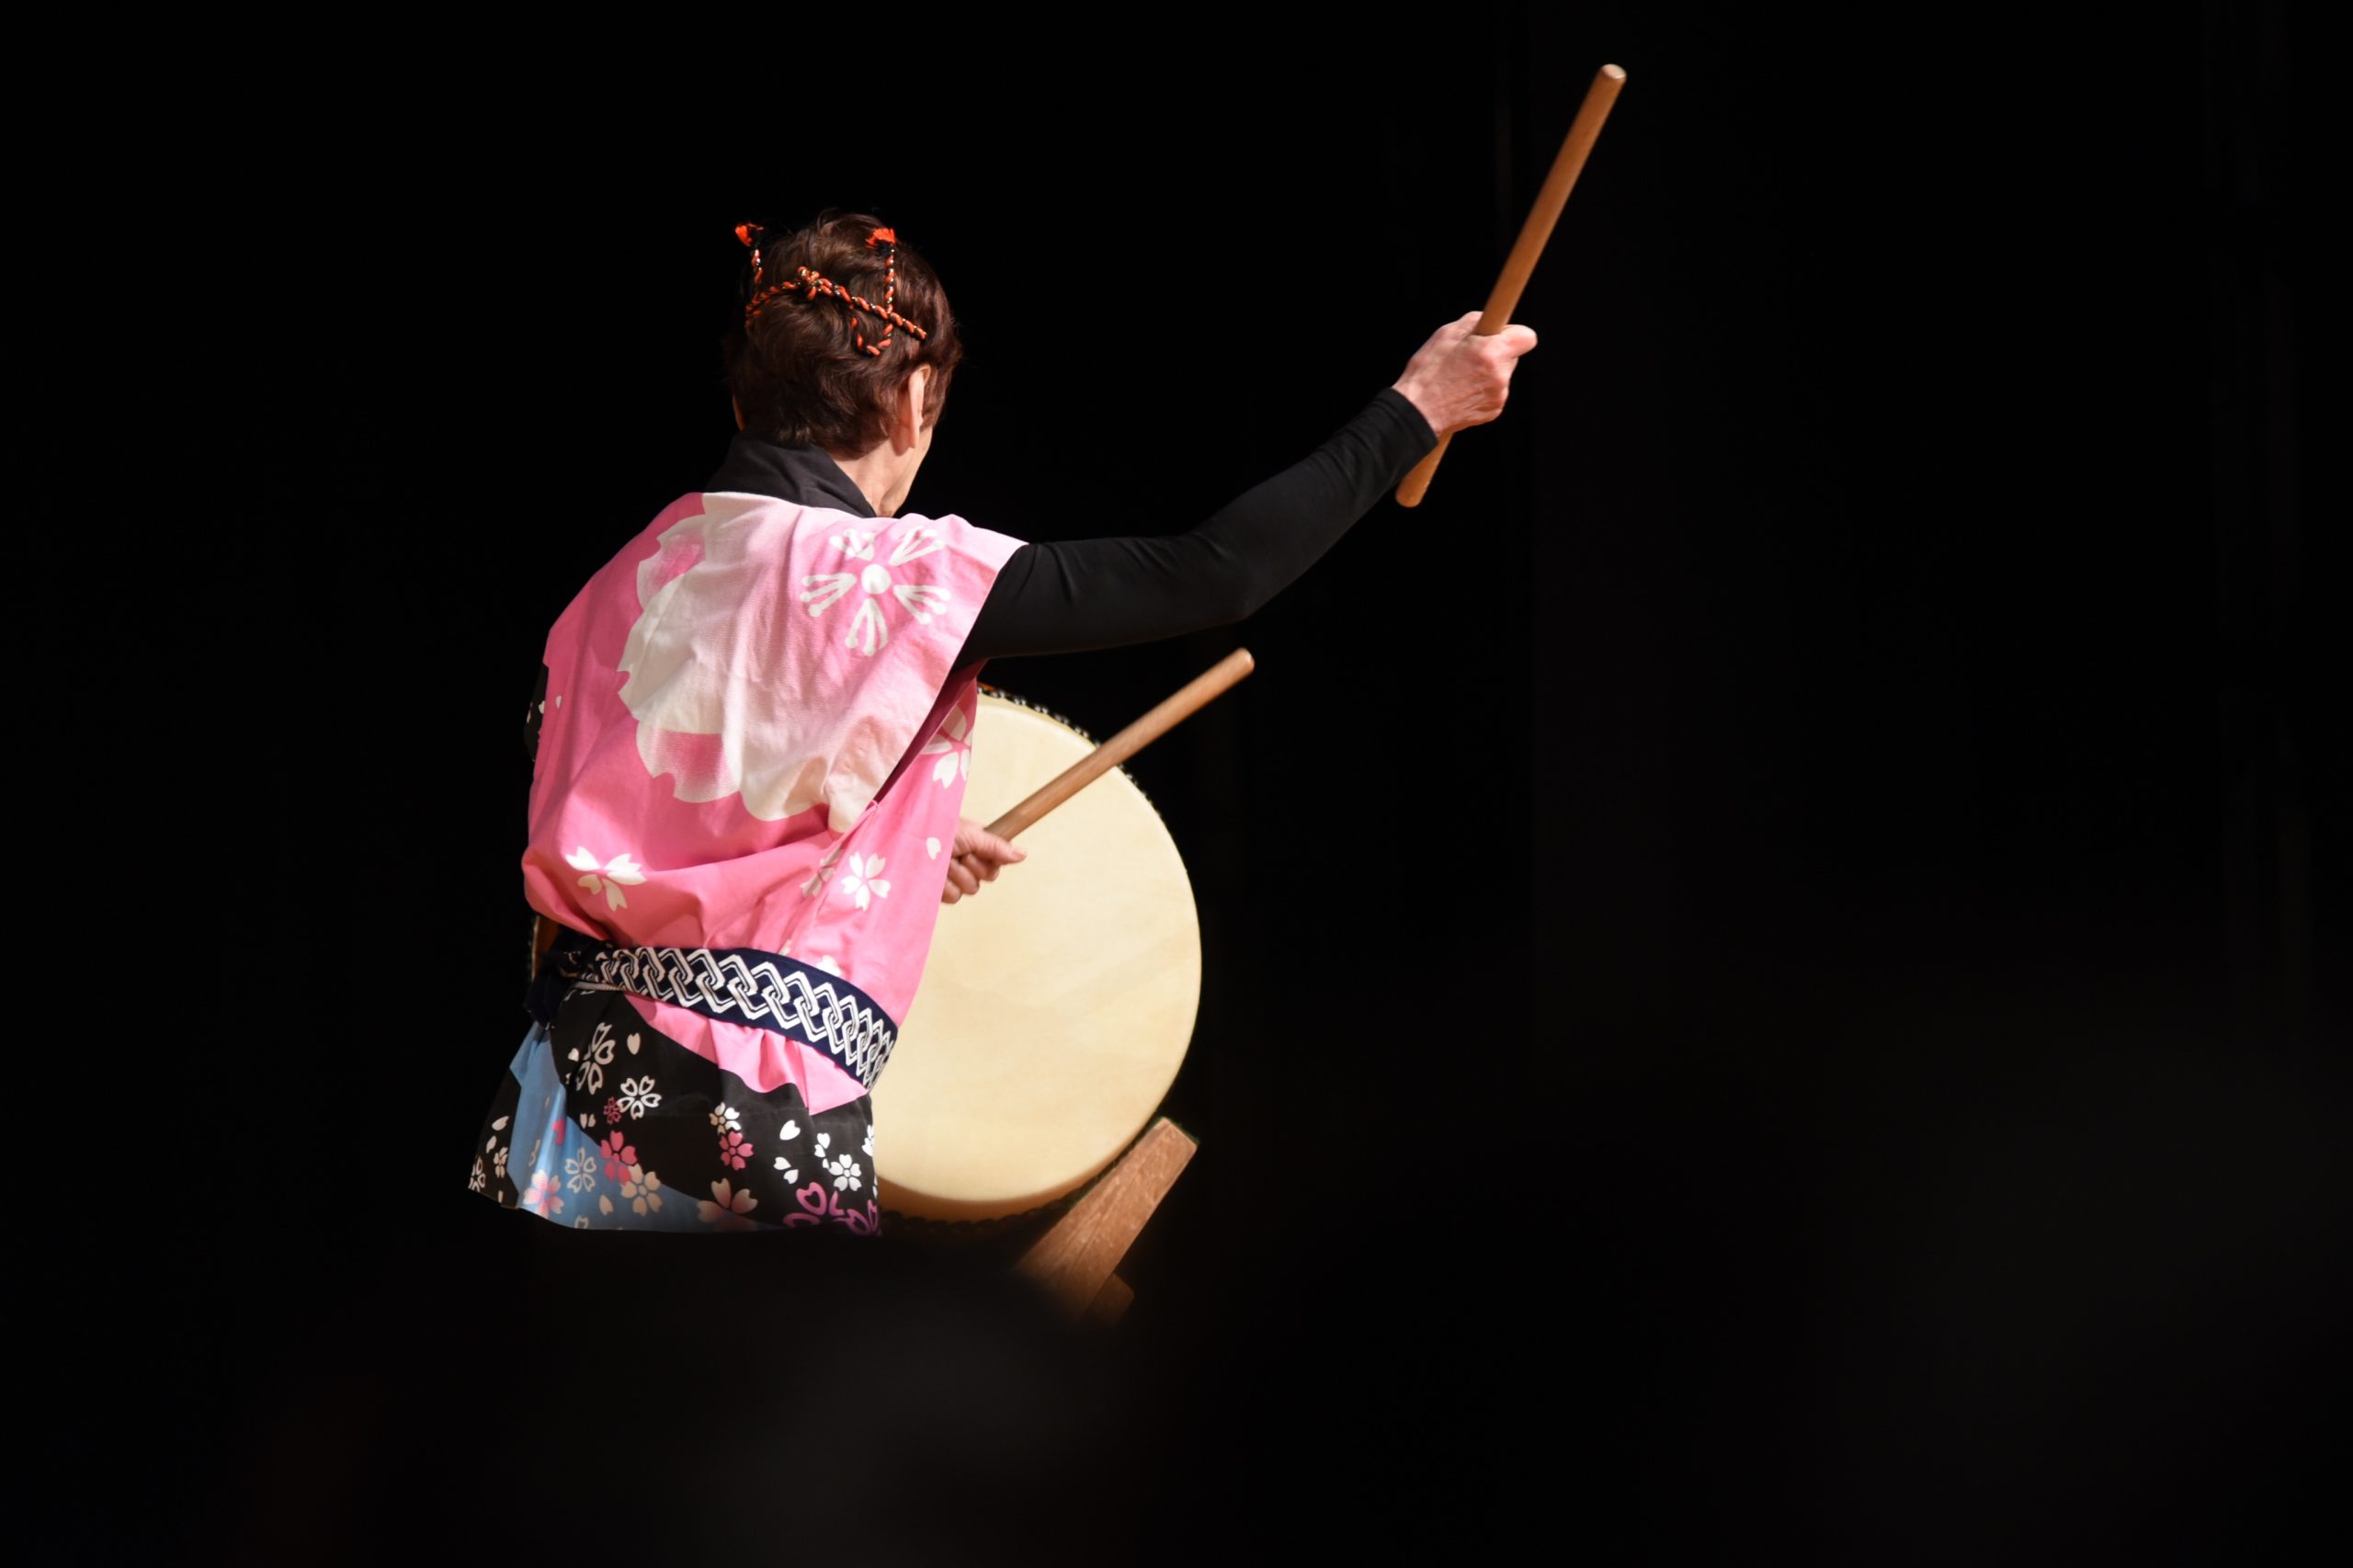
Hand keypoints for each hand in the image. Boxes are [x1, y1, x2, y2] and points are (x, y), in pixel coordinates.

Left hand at [940, 818, 1024, 903]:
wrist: (909, 846)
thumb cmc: (936, 833)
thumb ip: (996, 846)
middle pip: (989, 875)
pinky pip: (955, 897)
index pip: (1000, 857)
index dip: (992, 857)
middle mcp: (969, 860)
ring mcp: (956, 877)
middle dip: (973, 864)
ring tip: (943, 862)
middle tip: (958, 853)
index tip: (979, 850)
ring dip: (957, 874)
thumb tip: (1023, 854)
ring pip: (972, 888)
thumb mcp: (969, 835)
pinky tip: (936, 874)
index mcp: (976, 843)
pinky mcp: (943, 892)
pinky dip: (945, 885)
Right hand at [1390, 310, 1540, 437]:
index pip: (1527, 337)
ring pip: (1502, 375)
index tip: (1501, 335)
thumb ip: (1475, 322)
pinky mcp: (1494, 411)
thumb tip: (1490, 321)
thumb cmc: (1428, 371)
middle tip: (1471, 356)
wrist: (1419, 411)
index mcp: (1491, 353)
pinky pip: (1495, 393)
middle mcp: (1500, 375)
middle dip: (1496, 353)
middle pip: (1512, 356)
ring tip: (1462, 376)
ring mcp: (1499, 395)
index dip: (1514, 333)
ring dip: (1488, 372)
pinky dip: (1483, 390)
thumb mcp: (1446, 334)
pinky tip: (1462, 391)